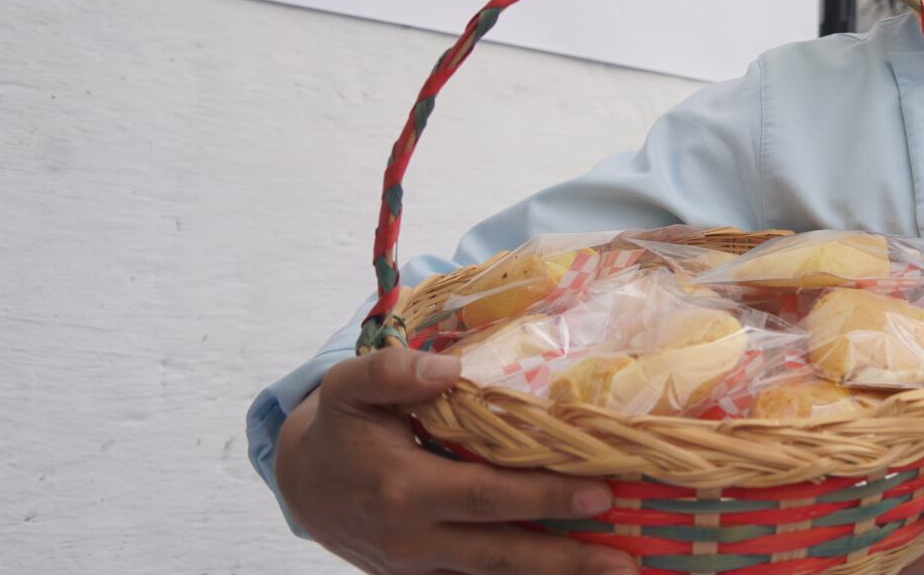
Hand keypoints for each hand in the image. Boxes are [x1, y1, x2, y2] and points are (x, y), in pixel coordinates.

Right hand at [275, 346, 634, 574]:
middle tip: (624, 557)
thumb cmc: (338, 426)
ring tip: (615, 571)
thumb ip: (393, 371)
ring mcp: (419, 565)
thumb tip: (450, 370)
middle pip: (500, 552)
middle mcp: (413, 538)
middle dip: (565, 557)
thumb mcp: (350, 386)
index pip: (486, 496)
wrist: (300, 481)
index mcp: (403, 489)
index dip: (544, 495)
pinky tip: (569, 572)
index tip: (600, 490)